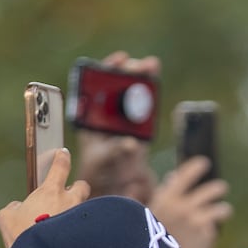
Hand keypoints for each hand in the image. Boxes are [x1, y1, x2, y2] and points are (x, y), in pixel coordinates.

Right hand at [0, 148, 91, 247]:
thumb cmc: (22, 236)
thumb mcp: (7, 218)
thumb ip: (14, 208)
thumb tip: (19, 208)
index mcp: (51, 192)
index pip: (61, 166)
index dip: (62, 158)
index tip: (63, 153)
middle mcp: (71, 203)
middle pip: (82, 186)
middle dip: (77, 189)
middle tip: (68, 196)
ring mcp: (81, 219)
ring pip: (85, 210)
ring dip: (77, 214)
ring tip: (66, 227)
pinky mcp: (87, 235)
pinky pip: (87, 228)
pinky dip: (80, 232)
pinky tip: (70, 242)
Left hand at [75, 52, 161, 203]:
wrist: (111, 187)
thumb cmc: (97, 172)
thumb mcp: (102, 161)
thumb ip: (115, 151)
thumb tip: (130, 143)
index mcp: (92, 118)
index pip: (98, 87)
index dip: (107, 71)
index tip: (120, 61)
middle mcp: (106, 117)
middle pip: (116, 87)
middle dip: (128, 72)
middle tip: (139, 64)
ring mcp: (122, 122)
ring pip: (132, 94)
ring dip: (142, 78)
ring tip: (151, 65)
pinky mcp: (138, 130)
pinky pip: (144, 108)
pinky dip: (150, 92)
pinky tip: (155, 78)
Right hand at [149, 156, 230, 247]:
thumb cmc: (145, 242)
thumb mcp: (146, 214)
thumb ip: (159, 194)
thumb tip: (171, 178)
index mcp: (166, 199)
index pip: (185, 175)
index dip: (196, 167)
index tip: (204, 162)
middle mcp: (184, 207)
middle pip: (212, 190)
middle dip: (218, 188)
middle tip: (222, 188)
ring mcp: (198, 223)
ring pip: (221, 209)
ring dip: (222, 209)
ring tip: (224, 210)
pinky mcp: (207, 238)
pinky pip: (212, 230)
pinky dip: (209, 232)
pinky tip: (202, 237)